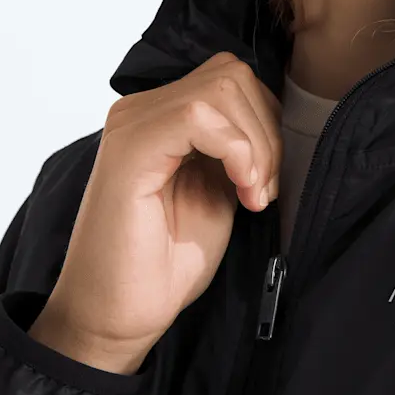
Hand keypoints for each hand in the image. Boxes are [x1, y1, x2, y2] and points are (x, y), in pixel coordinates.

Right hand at [29, 51, 282, 366]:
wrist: (118, 318)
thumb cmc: (167, 261)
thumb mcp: (220, 189)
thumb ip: (237, 147)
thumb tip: (276, 116)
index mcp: (162, 114)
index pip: (231, 78)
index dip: (266, 121)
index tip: (268, 180)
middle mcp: (142, 109)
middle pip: (232, 75)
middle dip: (267, 131)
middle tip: (263, 189)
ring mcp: (132, 123)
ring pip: (222, 88)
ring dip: (256, 144)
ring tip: (253, 194)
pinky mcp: (129, 148)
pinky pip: (197, 116)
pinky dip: (237, 150)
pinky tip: (242, 192)